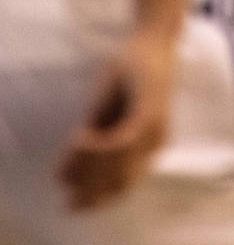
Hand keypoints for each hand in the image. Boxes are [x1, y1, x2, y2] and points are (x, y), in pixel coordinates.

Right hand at [60, 27, 176, 210]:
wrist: (153, 41)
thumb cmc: (131, 73)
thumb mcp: (106, 108)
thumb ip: (92, 134)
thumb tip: (69, 170)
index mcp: (147, 144)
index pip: (121, 182)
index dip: (95, 195)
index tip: (69, 197)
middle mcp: (155, 140)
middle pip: (121, 181)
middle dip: (92, 195)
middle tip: (68, 204)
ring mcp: (155, 128)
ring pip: (120, 167)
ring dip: (90, 172)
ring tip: (67, 170)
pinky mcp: (150, 112)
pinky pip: (123, 142)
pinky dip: (98, 148)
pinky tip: (79, 139)